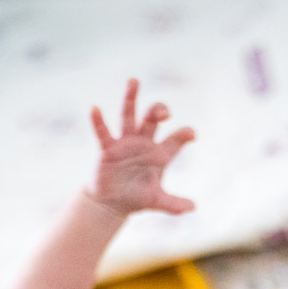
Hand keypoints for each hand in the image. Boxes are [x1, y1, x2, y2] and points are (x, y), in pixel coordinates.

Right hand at [87, 78, 194, 216]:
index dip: (184, 135)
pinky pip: (103, 132)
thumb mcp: (156, 201)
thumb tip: (193, 208)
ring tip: (134, 81)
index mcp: (159, 153)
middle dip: (159, 111)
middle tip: (164, 112)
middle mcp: (143, 142)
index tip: (191, 135)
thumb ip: (173, 204)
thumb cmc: (136, 198)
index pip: (176, 139)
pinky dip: (98, 122)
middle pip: (152, 118)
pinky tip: (95, 109)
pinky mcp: (108, 149)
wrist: (112, 203)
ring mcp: (125, 143)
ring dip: (131, 98)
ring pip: (128, 115)